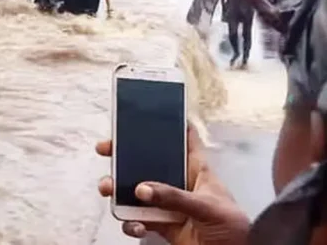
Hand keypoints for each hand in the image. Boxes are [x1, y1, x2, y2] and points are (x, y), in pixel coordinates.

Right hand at [95, 124, 249, 244]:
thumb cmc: (235, 229)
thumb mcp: (208, 207)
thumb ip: (175, 197)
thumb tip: (143, 189)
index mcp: (197, 172)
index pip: (185, 141)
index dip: (171, 125)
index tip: (149, 113)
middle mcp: (179, 185)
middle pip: (149, 163)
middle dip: (125, 156)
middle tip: (107, 150)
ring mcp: (168, 206)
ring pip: (137, 192)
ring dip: (120, 192)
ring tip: (109, 190)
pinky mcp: (161, 225)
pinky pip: (137, 220)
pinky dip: (130, 222)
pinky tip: (133, 224)